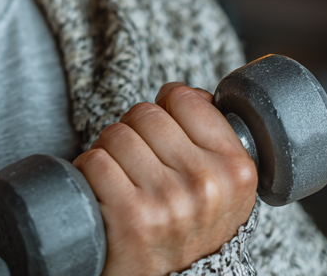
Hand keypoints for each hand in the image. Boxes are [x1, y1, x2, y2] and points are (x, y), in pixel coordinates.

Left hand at [72, 84, 257, 275]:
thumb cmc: (191, 232)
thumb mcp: (225, 191)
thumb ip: (213, 141)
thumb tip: (186, 94)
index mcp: (236, 170)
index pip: (184, 97)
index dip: (166, 111)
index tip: (163, 137)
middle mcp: (206, 184)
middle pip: (144, 113)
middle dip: (134, 134)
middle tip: (139, 166)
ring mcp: (169, 201)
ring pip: (116, 134)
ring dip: (110, 154)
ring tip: (124, 181)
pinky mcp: (131, 216)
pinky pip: (94, 161)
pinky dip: (89, 174)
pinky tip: (105, 195)